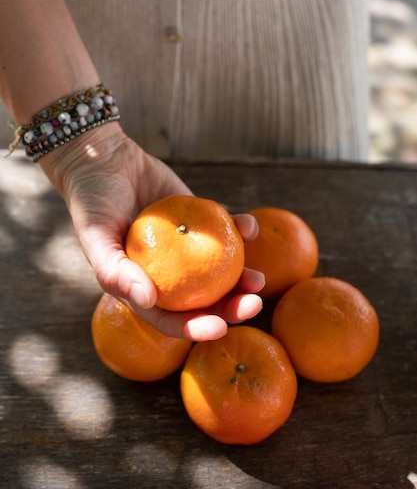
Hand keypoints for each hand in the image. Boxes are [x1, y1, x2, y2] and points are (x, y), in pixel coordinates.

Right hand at [39, 122, 263, 339]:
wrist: (105, 160)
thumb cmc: (92, 202)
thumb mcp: (95, 237)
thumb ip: (116, 271)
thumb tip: (148, 301)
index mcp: (143, 288)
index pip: (171, 318)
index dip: (195, 328)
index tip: (220, 329)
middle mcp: (169, 274)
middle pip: (204, 301)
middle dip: (231, 308)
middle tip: (254, 304)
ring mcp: (187, 249)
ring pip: (221, 272)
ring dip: (243, 278)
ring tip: (260, 280)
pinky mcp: (200, 222)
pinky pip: (226, 233)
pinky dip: (241, 231)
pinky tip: (249, 227)